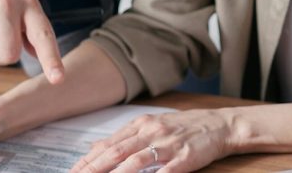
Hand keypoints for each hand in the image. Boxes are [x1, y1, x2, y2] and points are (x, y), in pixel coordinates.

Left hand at [72, 109, 234, 172]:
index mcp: (141, 124)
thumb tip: (95, 148)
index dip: (88, 159)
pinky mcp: (184, 158)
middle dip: (93, 168)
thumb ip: (125, 138)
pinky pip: (165, 171)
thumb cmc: (184, 128)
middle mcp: (151, 132)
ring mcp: (167, 145)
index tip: (72, 171)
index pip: (108, 144)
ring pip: (136, 160)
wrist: (219, 124)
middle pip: (116, 152)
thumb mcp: (152, 126)